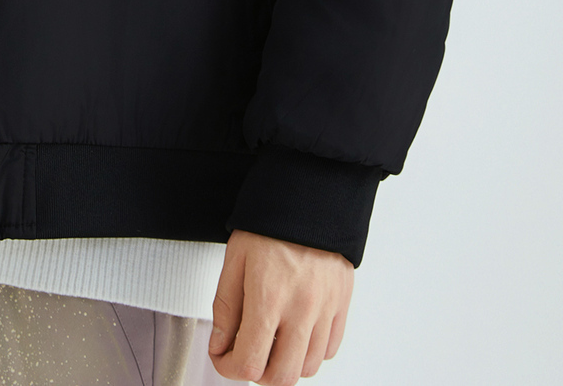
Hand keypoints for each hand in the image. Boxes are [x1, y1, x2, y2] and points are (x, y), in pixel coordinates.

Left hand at [208, 231, 353, 382]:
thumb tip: (220, 344)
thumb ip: (225, 307)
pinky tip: (296, 331)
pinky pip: (330, 349)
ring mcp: (326, 309)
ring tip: (271, 340)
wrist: (309, 195)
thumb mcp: (235, 259)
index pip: (249, 363)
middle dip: (257, 372)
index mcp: (269, 297)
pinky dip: (311, 351)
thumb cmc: (270, 223)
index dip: (228, 368)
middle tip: (246, 353)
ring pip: (308, 367)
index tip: (223, 357)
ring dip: (285, 363)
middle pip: (281, 376)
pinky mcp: (342, 304)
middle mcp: (301, 309)